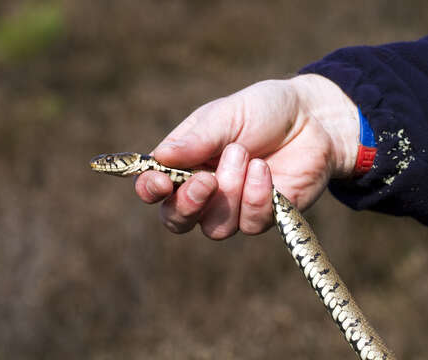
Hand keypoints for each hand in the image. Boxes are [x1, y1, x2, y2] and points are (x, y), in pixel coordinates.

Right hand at [135, 74, 358, 238]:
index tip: (160, 182)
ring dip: (229, 192)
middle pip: (178, 221)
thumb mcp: (227, 114)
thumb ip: (196, 139)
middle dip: (188, 205)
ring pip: (215, 227)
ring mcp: (235, 207)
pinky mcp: (265, 216)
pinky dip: (257, 196)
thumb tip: (159, 159)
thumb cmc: (264, 110)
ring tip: (245, 155)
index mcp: (187, 163)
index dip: (150, 191)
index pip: (155, 188)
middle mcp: (206, 191)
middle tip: (206, 180)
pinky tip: (264, 170)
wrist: (313, 119)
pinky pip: (250, 224)